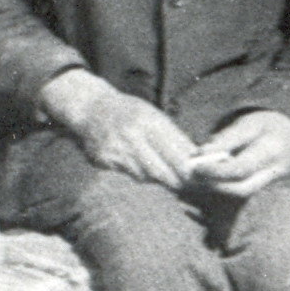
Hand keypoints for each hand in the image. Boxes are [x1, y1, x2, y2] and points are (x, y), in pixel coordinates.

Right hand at [46, 71, 200, 189]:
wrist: (89, 107)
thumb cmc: (128, 111)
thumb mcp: (152, 115)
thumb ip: (173, 136)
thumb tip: (196, 159)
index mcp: (148, 121)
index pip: (177, 155)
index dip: (190, 171)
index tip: (200, 178)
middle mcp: (131, 135)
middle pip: (162, 172)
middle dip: (176, 180)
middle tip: (185, 184)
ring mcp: (115, 149)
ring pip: (145, 176)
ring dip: (156, 177)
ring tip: (157, 167)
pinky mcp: (102, 159)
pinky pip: (128, 174)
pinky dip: (136, 172)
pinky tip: (133, 161)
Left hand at [183, 109, 289, 199]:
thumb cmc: (267, 126)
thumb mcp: (248, 124)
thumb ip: (226, 139)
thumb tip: (201, 153)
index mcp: (272, 151)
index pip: (241, 169)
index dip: (216, 171)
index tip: (196, 167)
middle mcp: (275, 172)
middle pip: (242, 189)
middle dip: (214, 185)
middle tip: (193, 175)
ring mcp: (272, 183)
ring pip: (242, 193)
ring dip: (217, 187)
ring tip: (198, 175)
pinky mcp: (266, 187)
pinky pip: (243, 192)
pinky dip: (224, 187)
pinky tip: (208, 179)